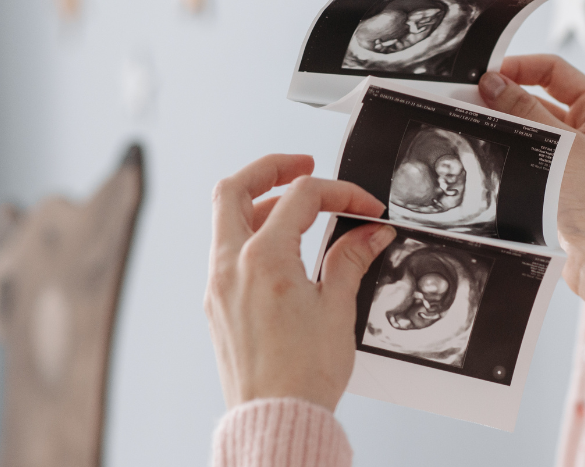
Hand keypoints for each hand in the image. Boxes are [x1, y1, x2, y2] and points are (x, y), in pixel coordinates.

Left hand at [207, 154, 394, 410]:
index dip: (340, 193)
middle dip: (270, 169)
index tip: (365, 207)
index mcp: (264, 260)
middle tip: (303, 166)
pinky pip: (226, 252)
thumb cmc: (303, 375)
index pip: (301, 197)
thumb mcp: (337, 309)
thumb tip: (367, 234)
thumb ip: (349, 260)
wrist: (276, 417)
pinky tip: (282, 250)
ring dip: (260, 204)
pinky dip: (251, 237)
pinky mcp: (217, 305)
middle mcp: (231, 267)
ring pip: (225, 220)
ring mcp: (218, 285)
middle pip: (235, 189)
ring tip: (296, 211)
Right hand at [480, 55, 584, 316]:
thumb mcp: (559, 148)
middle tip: (467, 100)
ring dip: (504, 128)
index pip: (556, 71)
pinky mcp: (561, 187)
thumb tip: (493, 81)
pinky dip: (509, 155)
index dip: (520, 67)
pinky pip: (530, 160)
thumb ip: (525, 112)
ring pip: (531, 132)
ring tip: (470, 126)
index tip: (485, 74)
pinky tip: (485, 155)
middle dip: (505, 98)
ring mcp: (576, 160)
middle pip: (540, 100)